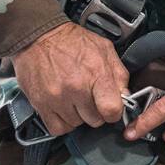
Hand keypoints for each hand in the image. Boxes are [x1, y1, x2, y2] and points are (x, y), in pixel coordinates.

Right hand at [9, 21, 129, 135]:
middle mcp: (76, 88)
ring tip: (74, 98)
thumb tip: (125, 97)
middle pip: (95, 120)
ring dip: (78, 115)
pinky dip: (62, 123)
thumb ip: (119, 75)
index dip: (114, 112)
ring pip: (77, 124)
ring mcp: (57, 98)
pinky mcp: (41, 104)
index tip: (110, 107)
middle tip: (89, 97)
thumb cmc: (72, 42)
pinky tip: (64, 109)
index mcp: (96, 74)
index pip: (112, 110)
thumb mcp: (104, 49)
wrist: (39, 36)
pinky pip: (58, 128)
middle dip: (95, 111)